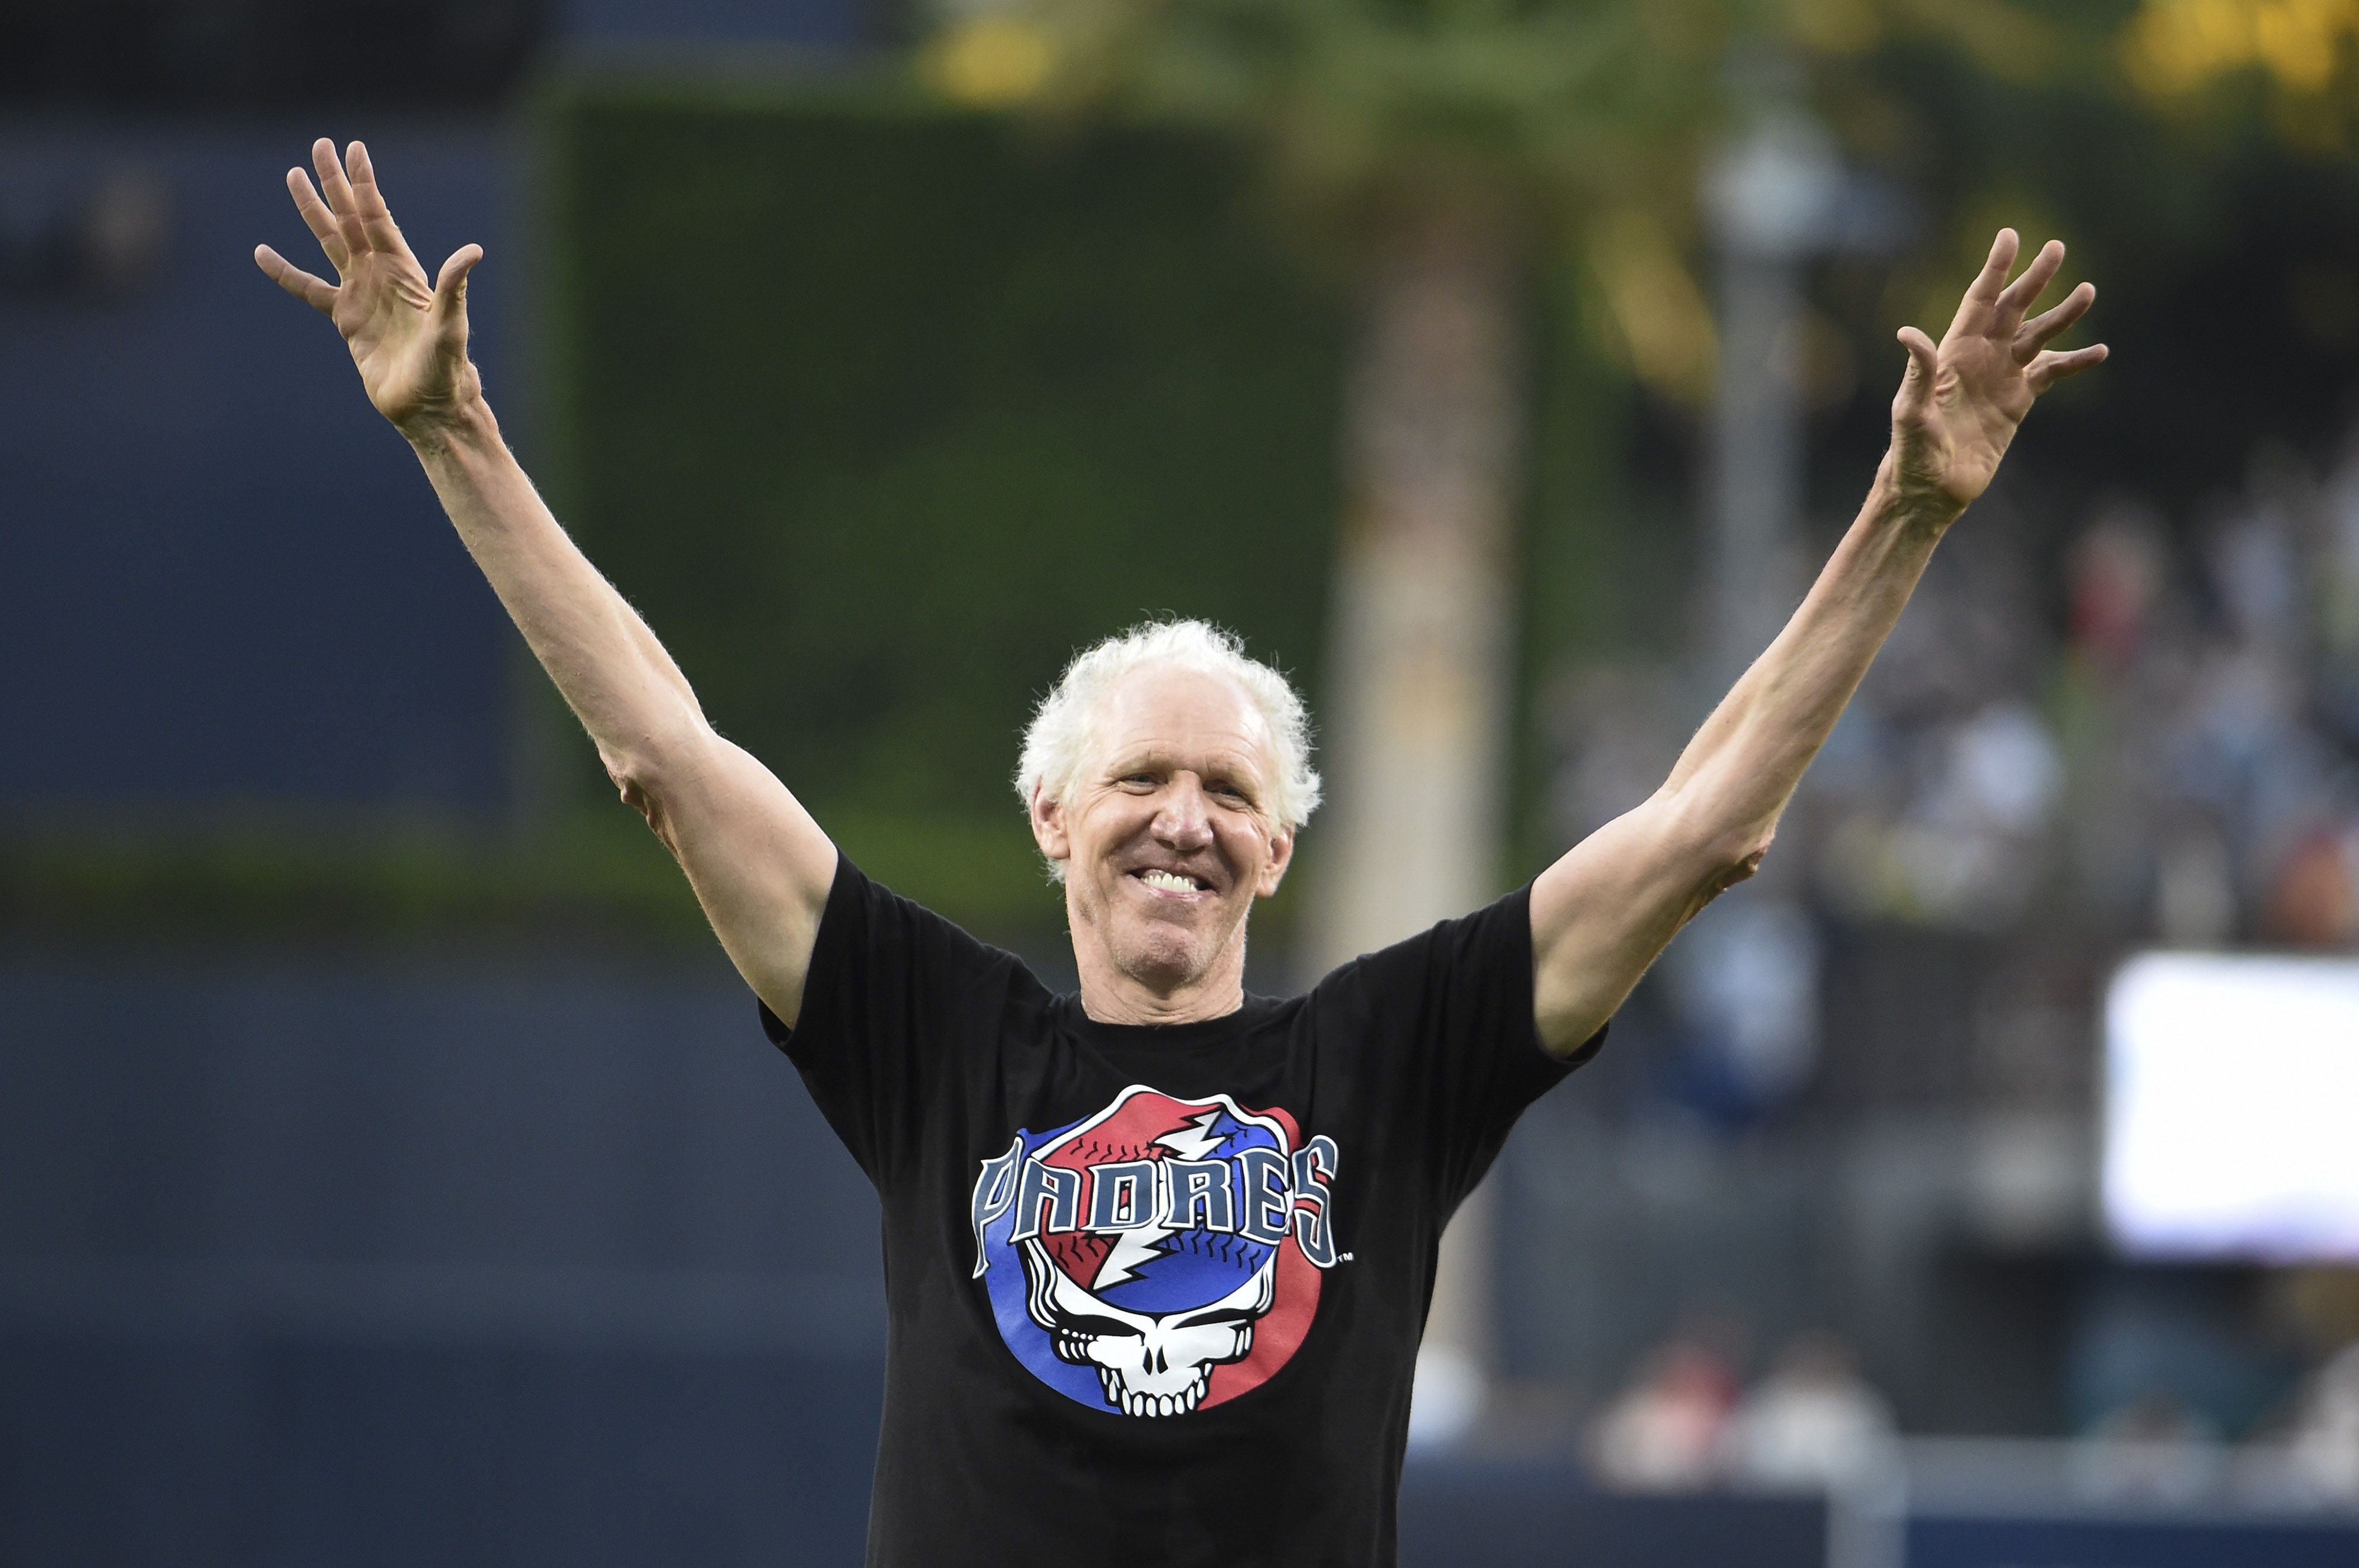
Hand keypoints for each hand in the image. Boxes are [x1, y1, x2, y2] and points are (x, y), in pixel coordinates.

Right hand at [254, 139, 484, 437]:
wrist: (427, 405)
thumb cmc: (446, 367)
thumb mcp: (452, 324)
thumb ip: (454, 287)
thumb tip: (473, 251)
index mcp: (404, 270)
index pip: (379, 216)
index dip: (365, 183)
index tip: (355, 149)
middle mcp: (380, 275)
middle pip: (352, 218)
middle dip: (336, 183)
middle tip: (320, 144)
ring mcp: (361, 294)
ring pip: (330, 242)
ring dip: (313, 210)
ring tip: (294, 176)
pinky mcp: (346, 319)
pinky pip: (308, 289)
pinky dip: (286, 272)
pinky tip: (263, 252)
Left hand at [1887, 229, 2106, 515]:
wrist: (1931, 490)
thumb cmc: (1912, 452)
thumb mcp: (1910, 412)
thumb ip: (1917, 372)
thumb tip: (1908, 332)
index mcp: (1953, 353)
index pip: (1978, 301)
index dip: (1995, 270)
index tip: (2010, 237)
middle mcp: (1980, 358)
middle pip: (2013, 309)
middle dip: (2034, 279)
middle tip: (2057, 248)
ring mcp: (2001, 378)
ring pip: (2038, 336)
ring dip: (2062, 314)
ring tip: (2088, 290)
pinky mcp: (2018, 402)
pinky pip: (2051, 374)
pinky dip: (2074, 361)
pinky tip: (2099, 351)